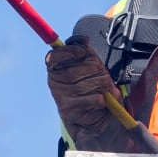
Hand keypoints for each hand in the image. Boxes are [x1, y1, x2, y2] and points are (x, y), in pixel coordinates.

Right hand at [46, 36, 130, 151]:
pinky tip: (98, 103)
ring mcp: (60, 96)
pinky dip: (103, 100)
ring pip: (94, 82)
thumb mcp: (92, 65)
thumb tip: (83, 40)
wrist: (96, 116)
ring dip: (103, 86)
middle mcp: (54, 81)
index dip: (69, 51)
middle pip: (83, 66)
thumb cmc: (92, 87)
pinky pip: (96, 98)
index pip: (55, 55)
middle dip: (98, 70)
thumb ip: (87, 51)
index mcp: (56, 68)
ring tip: (99, 91)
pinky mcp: (69, 110)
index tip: (82, 52)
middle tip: (99, 77)